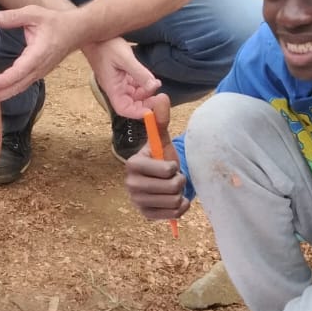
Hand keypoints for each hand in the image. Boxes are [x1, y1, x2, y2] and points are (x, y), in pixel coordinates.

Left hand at [0, 6, 78, 105]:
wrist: (77, 32)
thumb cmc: (56, 22)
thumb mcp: (35, 13)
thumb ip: (14, 16)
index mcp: (39, 53)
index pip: (21, 70)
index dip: (6, 79)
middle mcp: (39, 67)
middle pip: (18, 84)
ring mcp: (40, 72)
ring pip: (19, 87)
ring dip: (2, 95)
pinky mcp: (38, 74)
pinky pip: (22, 85)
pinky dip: (9, 91)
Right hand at [82, 38, 160, 118]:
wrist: (95, 34)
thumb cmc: (105, 45)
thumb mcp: (125, 58)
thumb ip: (140, 73)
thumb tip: (154, 87)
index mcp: (112, 88)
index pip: (124, 109)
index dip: (137, 113)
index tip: (152, 111)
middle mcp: (115, 88)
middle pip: (131, 104)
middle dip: (145, 103)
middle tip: (159, 97)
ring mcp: (118, 82)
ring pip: (134, 94)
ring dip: (146, 93)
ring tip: (156, 84)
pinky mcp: (121, 75)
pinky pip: (134, 85)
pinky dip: (143, 85)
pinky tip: (152, 80)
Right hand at [123, 94, 189, 221]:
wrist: (164, 179)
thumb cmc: (162, 157)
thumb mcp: (162, 138)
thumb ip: (161, 119)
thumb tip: (161, 95)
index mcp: (133, 164)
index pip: (164, 170)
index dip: (173, 168)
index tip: (170, 165)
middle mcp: (130, 185)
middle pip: (171, 187)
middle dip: (179, 181)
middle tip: (174, 177)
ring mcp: (137, 202)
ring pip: (174, 201)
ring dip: (179, 193)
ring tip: (173, 186)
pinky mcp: (146, 215)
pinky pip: (173, 214)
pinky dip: (180, 207)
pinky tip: (175, 200)